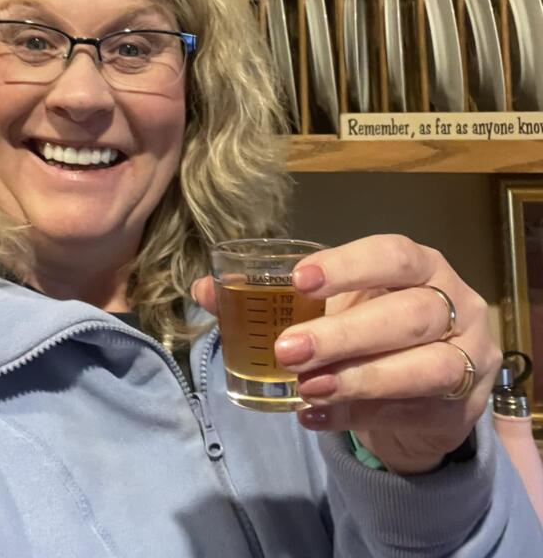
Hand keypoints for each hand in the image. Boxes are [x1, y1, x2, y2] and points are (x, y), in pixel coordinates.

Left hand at [192, 234, 501, 474]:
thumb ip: (274, 297)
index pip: (392, 254)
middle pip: (409, 314)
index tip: (298, 279)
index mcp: (420, 265)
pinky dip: (358, 416)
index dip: (348, 265)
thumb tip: (204, 290)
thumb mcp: (334, 307)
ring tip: (305, 389)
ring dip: (358, 378)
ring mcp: (469, 356)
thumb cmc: (373, 329)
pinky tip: (314, 417)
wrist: (425, 391)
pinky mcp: (464, 407)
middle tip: (286, 349)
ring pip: (424, 366)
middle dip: (344, 333)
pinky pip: (412, 413)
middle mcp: (455, 302)